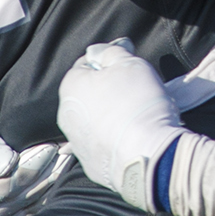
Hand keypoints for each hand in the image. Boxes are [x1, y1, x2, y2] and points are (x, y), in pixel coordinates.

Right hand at [0, 91, 72, 215]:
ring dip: (53, 177)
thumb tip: (5, 168)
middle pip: (22, 197)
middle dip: (47, 169)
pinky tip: (62, 163)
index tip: (50, 144)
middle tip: (67, 144)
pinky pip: (38, 207)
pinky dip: (51, 185)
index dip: (31, 166)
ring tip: (68, 151)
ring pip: (34, 204)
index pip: (6, 187)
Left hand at [57, 39, 185, 211]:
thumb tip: (97, 51)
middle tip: (134, 93)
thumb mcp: (129, 63)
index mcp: (71, 87)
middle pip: (88, 94)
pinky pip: (101, 144)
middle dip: (107, 91)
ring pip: (93, 121)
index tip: (126, 70)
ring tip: (135, 117)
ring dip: (109, 116)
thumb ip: (110, 52)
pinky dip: (113, 139)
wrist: (148, 155)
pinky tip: (132, 137)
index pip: (86, 65)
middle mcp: (66, 116)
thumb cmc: (138, 103)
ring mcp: (77, 143)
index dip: (108, 64)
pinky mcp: (91, 164)